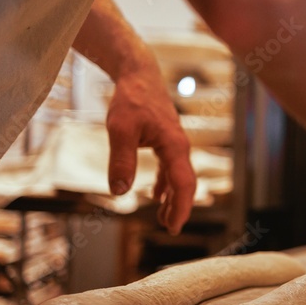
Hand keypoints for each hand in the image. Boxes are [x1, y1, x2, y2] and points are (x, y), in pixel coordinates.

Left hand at [106, 67, 195, 233]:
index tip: (173, 228)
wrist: (138, 75)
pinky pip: (170, 168)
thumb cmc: (131, 99)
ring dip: (172, 198)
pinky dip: (166, 184)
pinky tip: (156, 194)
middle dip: (179, 208)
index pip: (184, 184)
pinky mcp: (165, 140)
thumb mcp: (120, 130)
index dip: (181, 208)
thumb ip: (121, 161)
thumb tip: (119, 191)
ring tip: (162, 219)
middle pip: (186, 184)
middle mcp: (179, 147)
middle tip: (169, 229)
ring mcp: (174, 143)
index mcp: (174, 146)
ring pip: (179, 177)